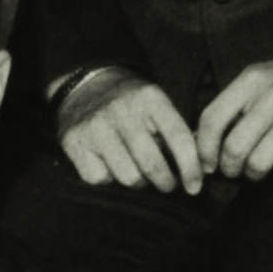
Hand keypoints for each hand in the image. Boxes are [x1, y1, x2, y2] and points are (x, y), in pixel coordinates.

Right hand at [51, 72, 205, 192]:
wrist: (85, 85)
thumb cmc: (130, 102)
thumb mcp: (155, 103)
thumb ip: (175, 130)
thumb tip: (198, 166)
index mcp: (150, 99)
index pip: (178, 138)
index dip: (191, 167)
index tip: (195, 186)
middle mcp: (122, 111)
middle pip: (151, 164)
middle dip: (166, 182)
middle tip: (168, 184)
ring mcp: (96, 127)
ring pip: (127, 176)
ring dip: (138, 182)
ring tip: (139, 172)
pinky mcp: (74, 143)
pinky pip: (100, 179)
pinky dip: (108, 178)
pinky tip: (110, 164)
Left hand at [195, 53, 272, 181]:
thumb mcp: (260, 79)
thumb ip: (232, 105)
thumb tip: (198, 141)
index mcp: (254, 79)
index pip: (212, 119)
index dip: (204, 149)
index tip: (207, 164)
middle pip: (234, 148)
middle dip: (229, 168)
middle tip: (233, 171)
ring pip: (258, 162)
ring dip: (253, 173)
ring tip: (256, 168)